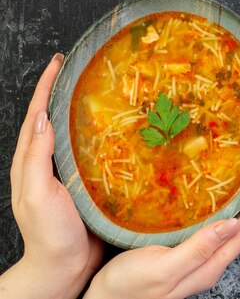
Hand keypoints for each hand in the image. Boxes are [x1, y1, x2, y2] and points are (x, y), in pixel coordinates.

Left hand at [0, 53, 103, 298]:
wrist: (64, 266)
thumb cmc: (49, 234)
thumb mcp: (37, 195)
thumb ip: (37, 159)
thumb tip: (42, 119)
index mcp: (31, 161)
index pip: (37, 114)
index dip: (46, 87)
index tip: (58, 63)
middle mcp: (47, 162)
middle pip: (53, 117)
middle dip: (63, 90)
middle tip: (81, 69)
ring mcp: (66, 173)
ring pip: (74, 132)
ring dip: (82, 110)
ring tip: (99, 91)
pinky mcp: (86, 183)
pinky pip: (92, 151)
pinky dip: (100, 135)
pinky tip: (117, 131)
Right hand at [84, 149, 239, 298]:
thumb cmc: (128, 287)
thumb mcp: (163, 268)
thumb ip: (198, 249)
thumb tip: (233, 224)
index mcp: (211, 264)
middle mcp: (211, 261)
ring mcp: (200, 256)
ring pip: (234, 222)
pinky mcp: (187, 251)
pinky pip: (216, 224)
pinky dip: (228, 204)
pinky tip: (225, 197)